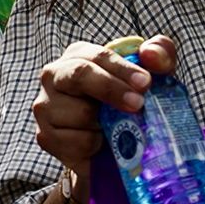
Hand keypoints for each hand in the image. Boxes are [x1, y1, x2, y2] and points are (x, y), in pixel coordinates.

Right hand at [31, 35, 176, 178]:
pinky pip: (77, 141)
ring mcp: (45, 106)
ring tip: (115, 126)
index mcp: (78, 55)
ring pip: (80, 112)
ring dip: (106, 123)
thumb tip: (150, 53)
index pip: (98, 56)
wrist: (113, 150)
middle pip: (80, 75)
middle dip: (111, 88)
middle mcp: (54, 75)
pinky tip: (100, 141)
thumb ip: (159, 54)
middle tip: (138, 104)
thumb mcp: (150, 78)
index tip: (146, 83)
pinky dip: (95, 144)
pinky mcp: (46, 136)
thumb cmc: (128, 104)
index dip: (123, 69)